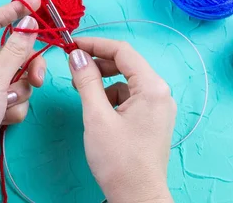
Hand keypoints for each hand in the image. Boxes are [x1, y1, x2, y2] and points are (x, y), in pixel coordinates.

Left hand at [0, 0, 45, 191]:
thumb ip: (16, 51)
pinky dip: (15, 110)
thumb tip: (29, 23)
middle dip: (29, 66)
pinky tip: (3, 120)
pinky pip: (17, 100)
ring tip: (8, 105)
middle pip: (16, 53)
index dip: (15, 10)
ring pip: (20, 79)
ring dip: (20, 93)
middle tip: (37, 78)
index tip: (38, 5)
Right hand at [68, 38, 175, 202]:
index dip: (95, 44)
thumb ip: (87, 81)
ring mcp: (158, 106)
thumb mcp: (97, 116)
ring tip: (82, 91)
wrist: (137, 197)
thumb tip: (77, 56)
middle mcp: (160, 92)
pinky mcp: (152, 119)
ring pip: (126, 81)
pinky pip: (130, 97)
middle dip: (98, 63)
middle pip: (126, 64)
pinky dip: (111, 97)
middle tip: (72, 66)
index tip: (72, 45)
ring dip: (103, 81)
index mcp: (152, 87)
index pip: (123, 51)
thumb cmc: (119, 160)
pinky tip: (98, 110)